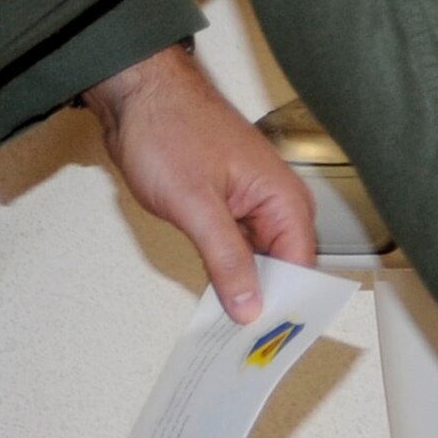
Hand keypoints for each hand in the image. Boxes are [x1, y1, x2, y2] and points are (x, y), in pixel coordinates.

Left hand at [82, 43, 316, 322]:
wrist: (137, 95)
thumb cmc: (170, 128)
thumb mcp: (196, 205)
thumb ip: (226, 259)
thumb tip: (249, 303)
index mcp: (281, 195)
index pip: (301, 266)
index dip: (286, 304)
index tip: (267, 339)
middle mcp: (273, 199)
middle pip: (283, 266)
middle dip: (267, 301)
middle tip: (245, 342)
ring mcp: (248, 202)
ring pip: (258, 260)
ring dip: (244, 288)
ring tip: (229, 326)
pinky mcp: (225, 204)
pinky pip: (236, 248)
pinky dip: (227, 272)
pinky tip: (216, 295)